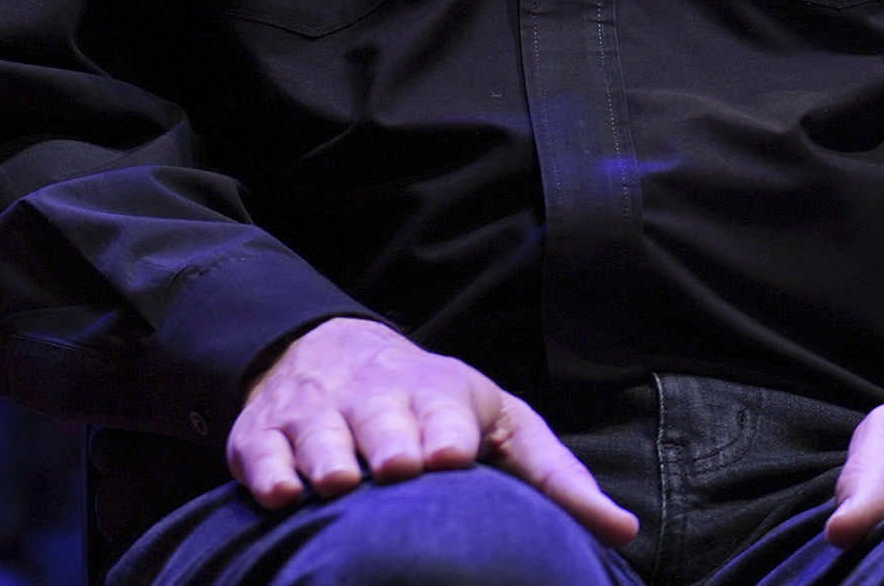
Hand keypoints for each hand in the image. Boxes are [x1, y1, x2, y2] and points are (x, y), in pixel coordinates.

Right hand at [227, 317, 637, 543]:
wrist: (330, 351)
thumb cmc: (436, 409)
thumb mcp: (499, 426)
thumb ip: (555, 479)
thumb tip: (623, 532)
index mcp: (437, 394)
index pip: (444, 410)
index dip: (446, 431)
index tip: (450, 455)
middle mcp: (374, 398)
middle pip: (380, 417)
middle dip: (387, 438)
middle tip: (395, 466)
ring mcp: (316, 413)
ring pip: (318, 431)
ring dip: (326, 455)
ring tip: (334, 482)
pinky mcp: (264, 434)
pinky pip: (260, 452)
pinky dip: (267, 470)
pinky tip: (278, 493)